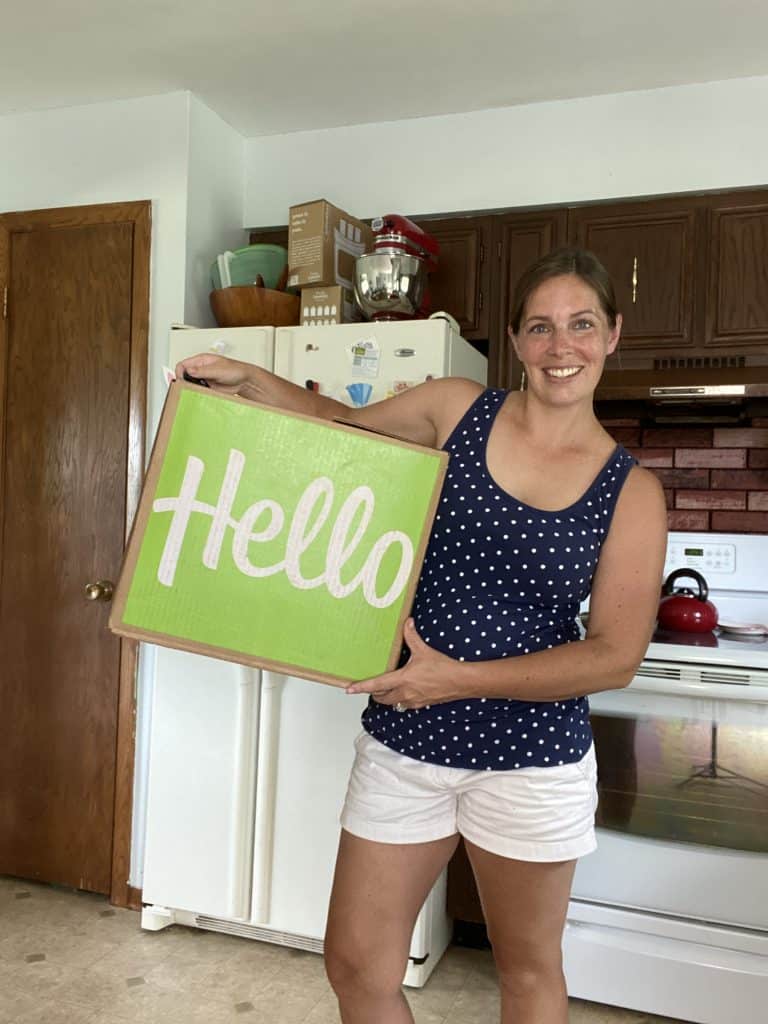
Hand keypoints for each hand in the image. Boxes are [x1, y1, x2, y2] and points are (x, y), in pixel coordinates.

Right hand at [174, 353, 255, 395]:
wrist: (245, 381)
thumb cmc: (235, 370)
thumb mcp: (217, 369)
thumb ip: (202, 370)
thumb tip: (189, 370)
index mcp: (202, 360)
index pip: (183, 364)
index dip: (179, 372)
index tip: (181, 381)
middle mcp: (201, 369)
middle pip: (184, 375)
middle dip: (184, 382)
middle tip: (186, 388)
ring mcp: (204, 379)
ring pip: (190, 384)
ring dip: (191, 389)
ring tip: (195, 391)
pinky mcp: (208, 387)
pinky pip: (198, 391)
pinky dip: (197, 394)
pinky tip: (201, 395)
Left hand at [345, 618, 466, 709]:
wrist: (461, 682)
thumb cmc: (444, 668)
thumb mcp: (424, 650)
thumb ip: (412, 636)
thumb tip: (407, 623)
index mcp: (403, 679)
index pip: (377, 684)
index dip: (361, 687)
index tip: (350, 688)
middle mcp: (406, 692)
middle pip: (382, 698)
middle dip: (374, 694)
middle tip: (370, 689)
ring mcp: (414, 700)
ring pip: (393, 703)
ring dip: (387, 698)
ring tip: (385, 691)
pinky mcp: (422, 704)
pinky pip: (406, 705)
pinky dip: (401, 700)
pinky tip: (404, 693)